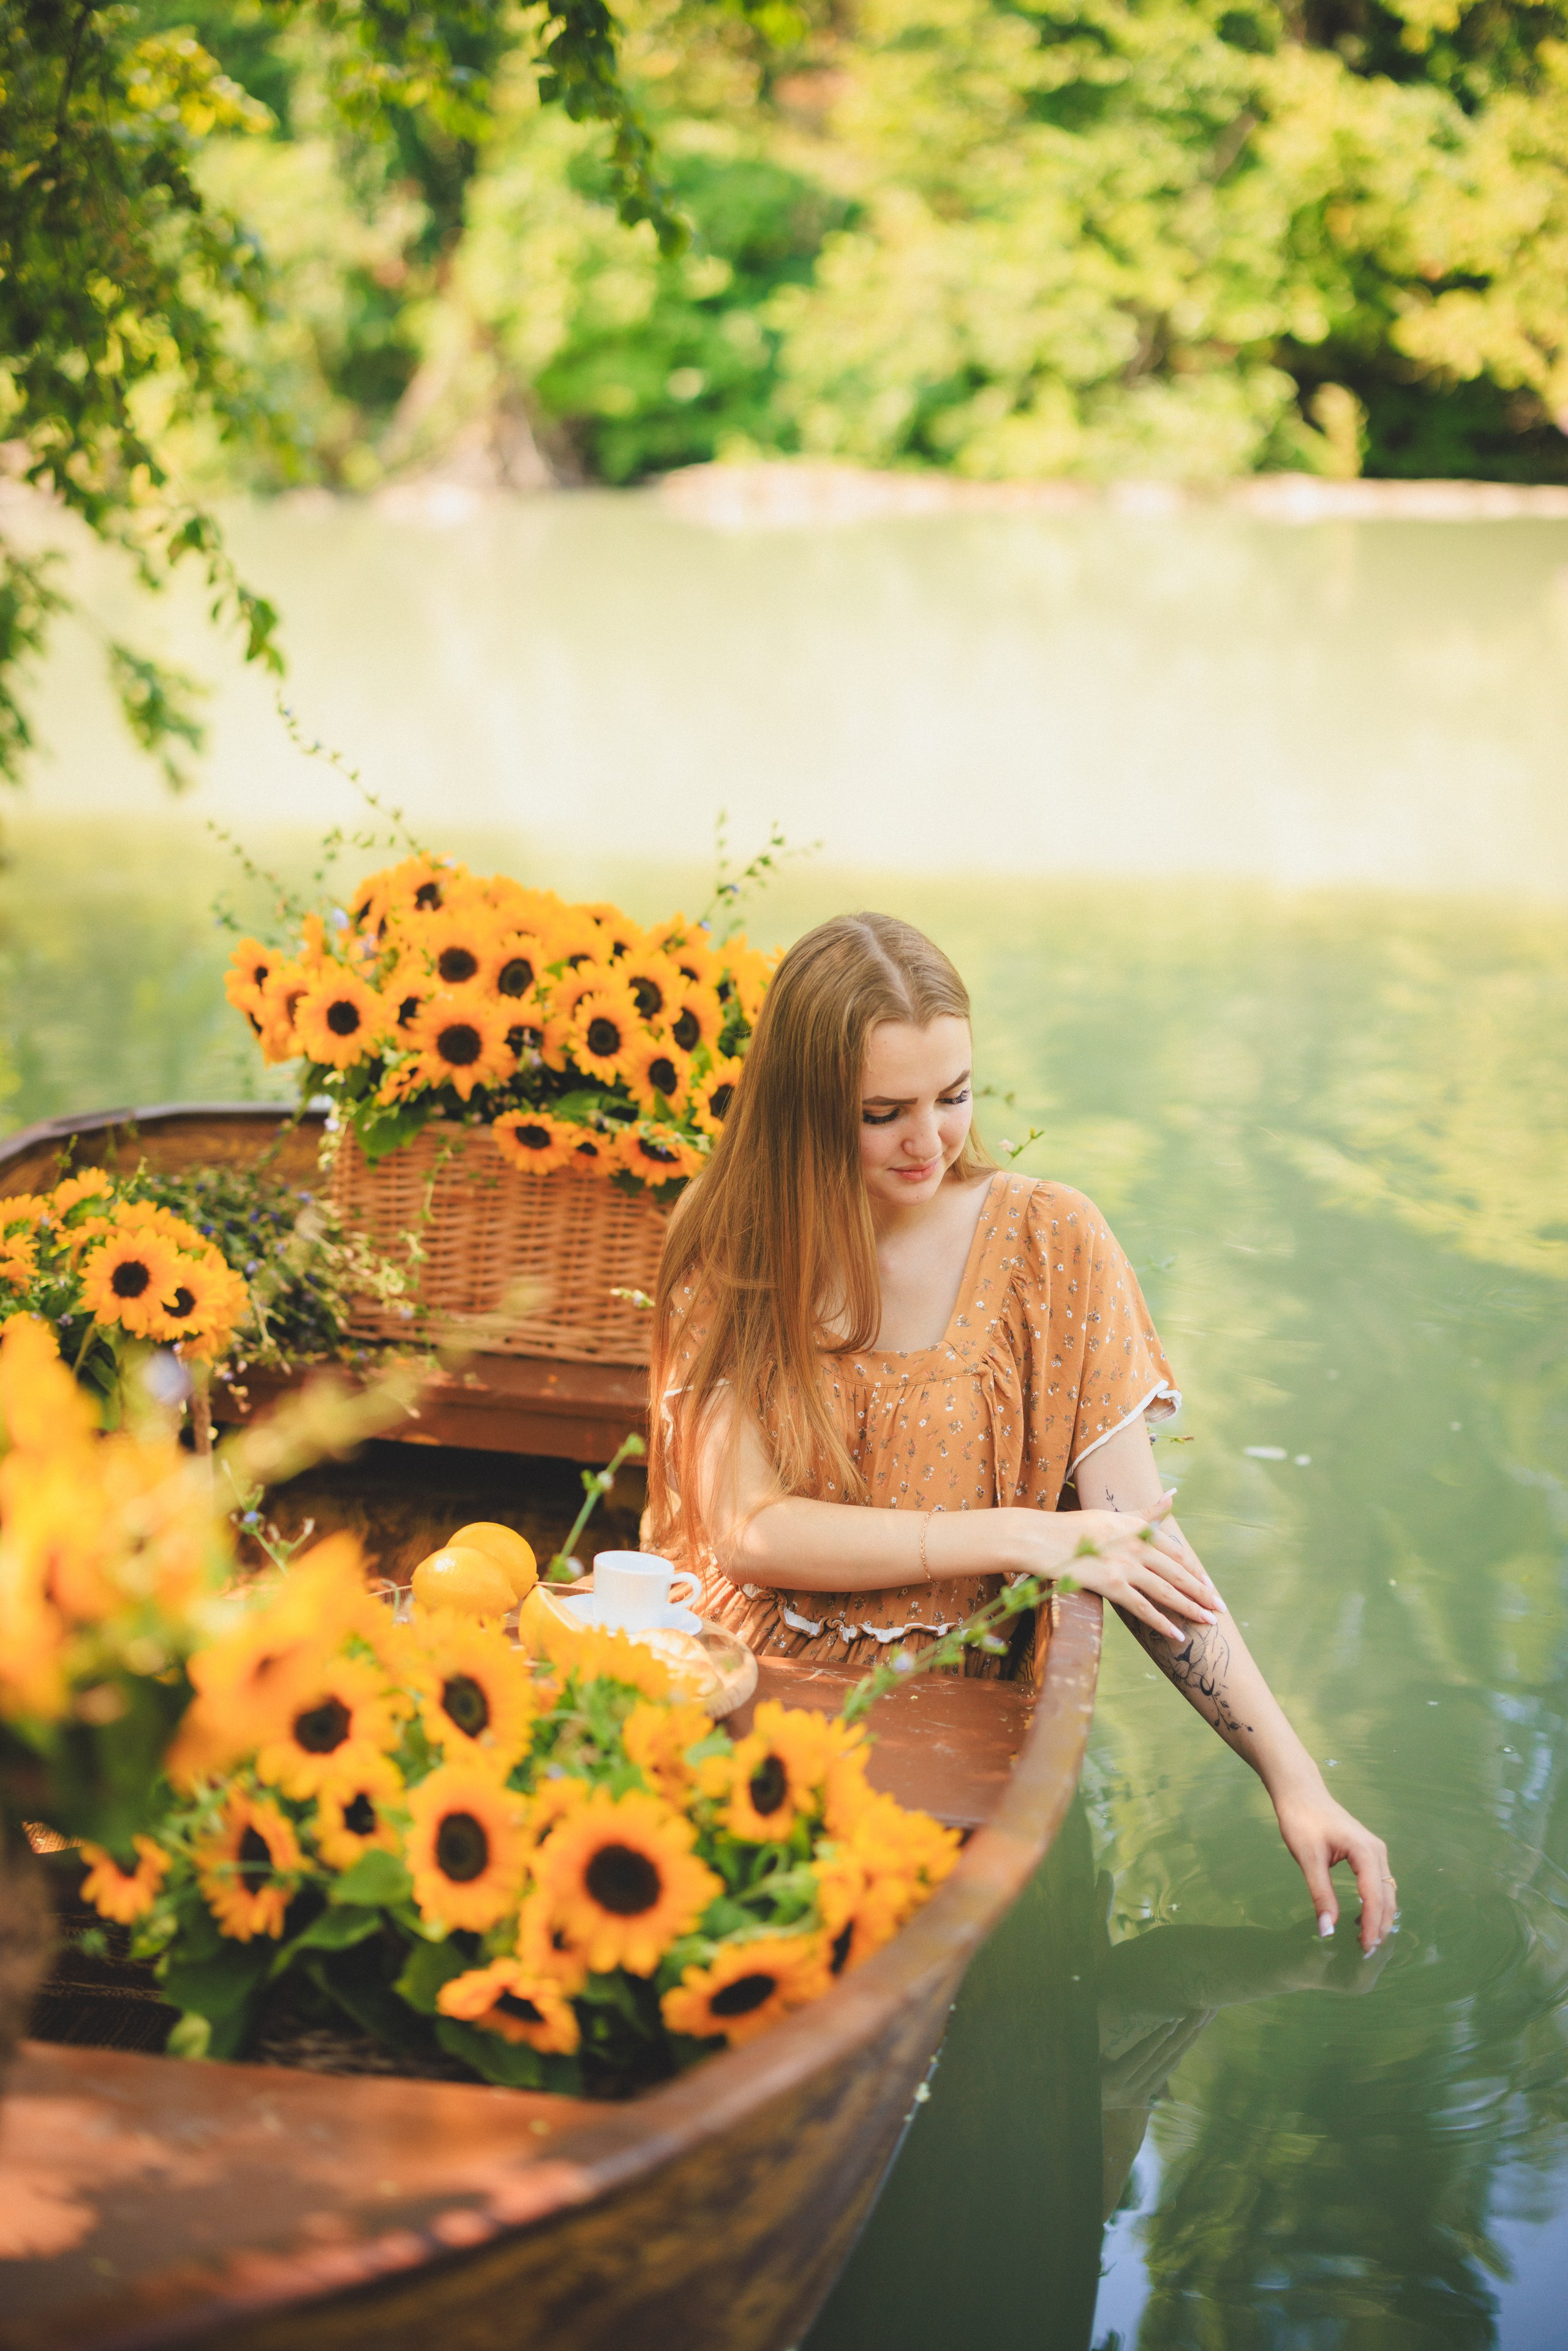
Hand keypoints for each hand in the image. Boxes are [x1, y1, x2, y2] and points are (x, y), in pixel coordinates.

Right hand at [1010, 1493, 1222, 1643]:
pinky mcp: (1112, 1586)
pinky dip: (1162, 1623)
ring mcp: (1125, 1567)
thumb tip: (1173, 1495)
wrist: (1042, 1539)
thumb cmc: (1074, 1527)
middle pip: (1177, 1573)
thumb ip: (1145, 1511)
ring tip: (1208, 1622)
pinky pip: (1143, 1608)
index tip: (1209, 1584)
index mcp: (1137, 1529)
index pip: (1175, 1552)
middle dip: (1201, 1592)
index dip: (1194, 1570)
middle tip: (1220, 1609)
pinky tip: (1177, 1635)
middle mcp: (1136, 1547)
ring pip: (1166, 1591)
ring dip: (1190, 1608)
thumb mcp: (1113, 1515)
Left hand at [1273, 1784, 1395, 1952]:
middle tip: (1366, 1952)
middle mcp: (1377, 1852)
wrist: (1301, 1793)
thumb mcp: (1308, 1859)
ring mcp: (1375, 1851)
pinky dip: (1375, 1904)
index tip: (1364, 1949)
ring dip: (1379, 1917)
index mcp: (1365, 1851)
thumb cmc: (1302, 1821)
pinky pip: (1379, 1884)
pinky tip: (1359, 1918)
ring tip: (1364, 1940)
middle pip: (1387, 1897)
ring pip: (1387, 1892)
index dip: (1371, 1926)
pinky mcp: (1368, 1853)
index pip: (1374, 1897)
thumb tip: (1327, 1930)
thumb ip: (1320, 1894)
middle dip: (1380, 1926)